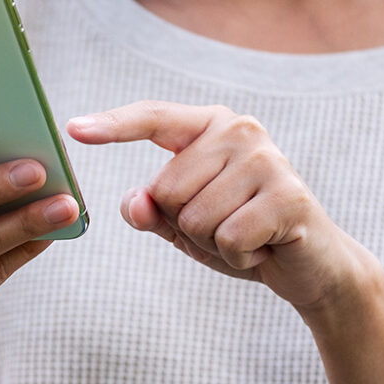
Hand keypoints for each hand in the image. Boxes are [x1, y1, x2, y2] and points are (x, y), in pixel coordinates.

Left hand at [67, 101, 381, 309]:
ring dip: (214, 244)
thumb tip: (134, 201)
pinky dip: (238, 258)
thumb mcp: (184, 225)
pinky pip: (227, 239)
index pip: (154, 117)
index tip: (72, 129)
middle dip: (186, 225)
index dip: (113, 125)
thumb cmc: (241, 235)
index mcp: (210, 126)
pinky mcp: (289, 196)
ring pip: (195, 218)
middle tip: (227, 226)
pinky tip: (264, 248)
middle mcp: (240, 130)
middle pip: (166, 190)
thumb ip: (151, 211)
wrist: (311, 265)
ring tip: (247, 236)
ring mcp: (267, 159)